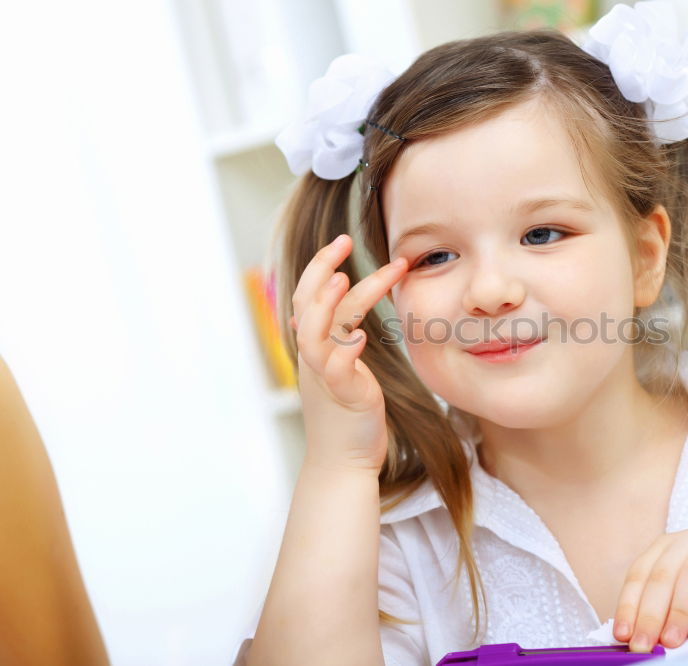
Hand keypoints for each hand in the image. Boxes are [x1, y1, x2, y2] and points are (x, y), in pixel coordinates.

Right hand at [289, 233, 407, 473]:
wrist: (343, 463)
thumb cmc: (344, 417)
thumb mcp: (333, 371)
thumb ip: (329, 341)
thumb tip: (313, 316)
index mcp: (314, 348)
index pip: (309, 297)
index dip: (321, 266)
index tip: (342, 241)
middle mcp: (314, 358)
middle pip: (307, 305)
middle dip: (321, 269)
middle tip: (343, 240)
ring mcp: (325, 377)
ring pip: (315, 334)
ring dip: (326, 305)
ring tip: (344, 278)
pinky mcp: (344, 397)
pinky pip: (337, 370)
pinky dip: (346, 351)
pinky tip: (362, 337)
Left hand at [612, 527, 687, 651]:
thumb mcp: (680, 606)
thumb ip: (658, 614)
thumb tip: (631, 638)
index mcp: (669, 545)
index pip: (640, 572)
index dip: (629, 604)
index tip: (623, 635)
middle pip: (664, 573)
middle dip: (650, 613)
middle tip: (644, 644)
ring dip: (678, 612)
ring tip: (671, 641)